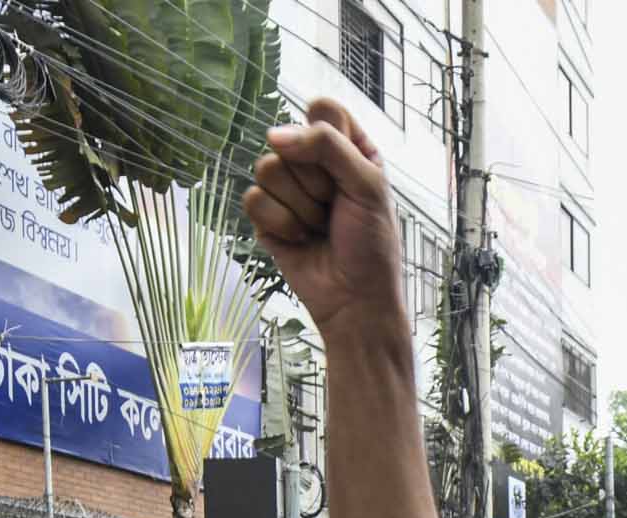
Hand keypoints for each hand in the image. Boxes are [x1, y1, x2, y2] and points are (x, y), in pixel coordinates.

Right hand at [244, 99, 403, 339]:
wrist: (355, 299)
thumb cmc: (372, 245)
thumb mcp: (368, 186)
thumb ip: (327, 147)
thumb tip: (274, 135)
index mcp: (348, 148)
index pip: (323, 109)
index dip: (327, 136)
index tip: (345, 169)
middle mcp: (314, 163)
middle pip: (288, 140)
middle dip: (316, 183)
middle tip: (336, 209)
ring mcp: (287, 189)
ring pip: (267, 169)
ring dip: (300, 207)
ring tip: (320, 226)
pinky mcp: (266, 216)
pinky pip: (254, 200)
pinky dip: (282, 225)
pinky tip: (302, 240)